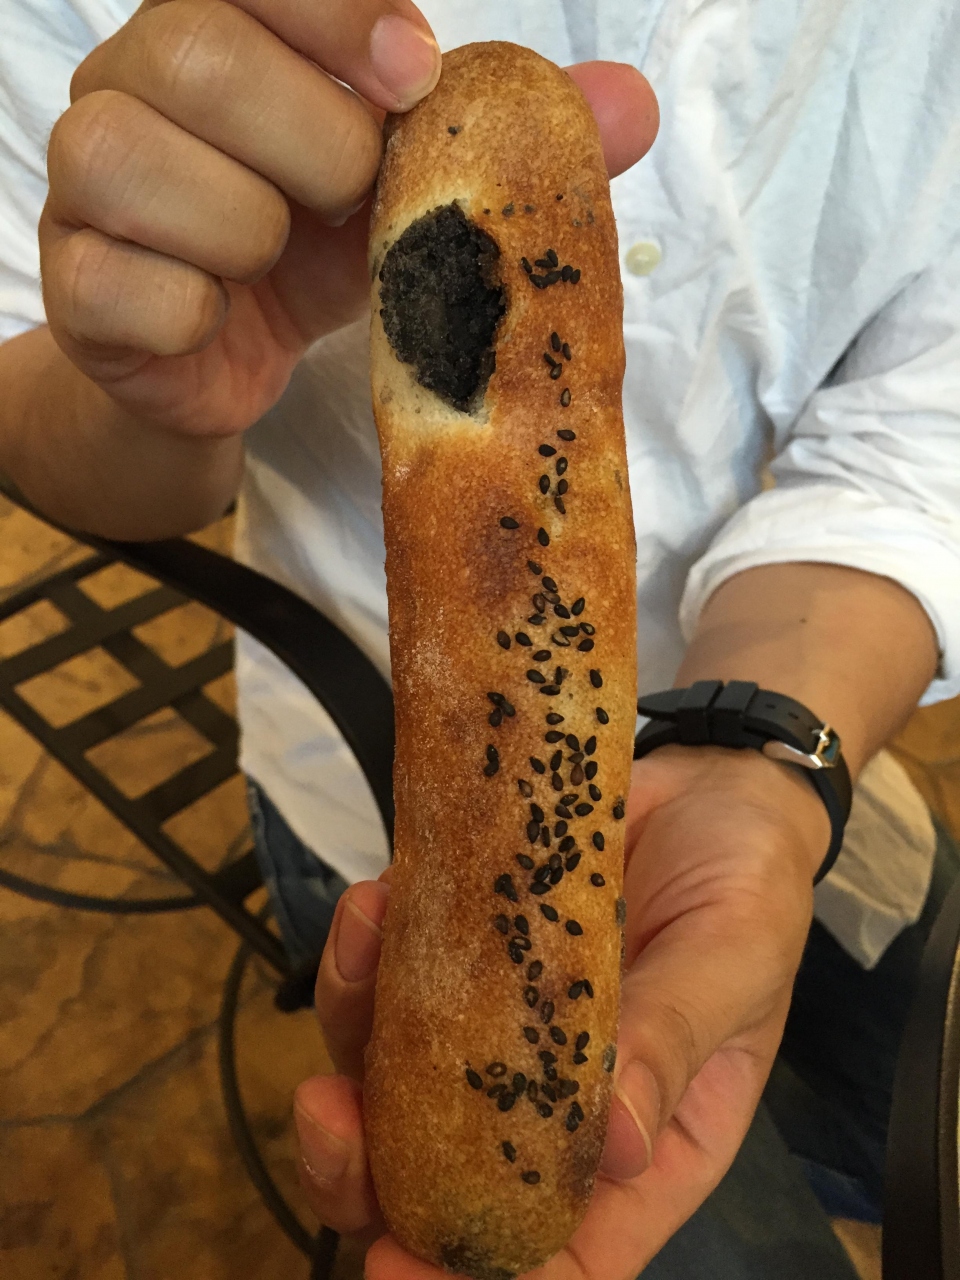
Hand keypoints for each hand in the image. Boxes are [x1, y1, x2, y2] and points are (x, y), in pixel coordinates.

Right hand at [39, 1, 658, 437]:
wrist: (223, 360)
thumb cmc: (315, 255)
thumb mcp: (412, 192)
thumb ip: (505, 145)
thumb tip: (633, 105)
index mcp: (221, 31)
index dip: (339, 14)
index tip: (415, 75)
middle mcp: (131, 81)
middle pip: (198, 57)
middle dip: (310, 145)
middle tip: (350, 202)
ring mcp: (84, 180)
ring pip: (136, 163)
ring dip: (246, 234)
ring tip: (275, 262)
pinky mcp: (74, 283)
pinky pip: (123, 286)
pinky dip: (196, 317)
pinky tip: (218, 319)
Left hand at [293, 746, 828, 1277]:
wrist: (713, 781)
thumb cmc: (750, 880)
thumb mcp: (737, 955)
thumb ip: (676, 1038)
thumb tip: (616, 1146)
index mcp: (643, 1142)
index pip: (558, 1249)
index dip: (476, 1276)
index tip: (399, 1269)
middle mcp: (553, 1101)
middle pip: (441, 1179)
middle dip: (365, 1171)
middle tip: (329, 1115)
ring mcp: (497, 1026)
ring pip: (391, 1077)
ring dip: (348, 1036)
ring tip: (357, 947)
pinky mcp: (464, 952)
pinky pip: (391, 975)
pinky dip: (363, 950)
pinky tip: (372, 901)